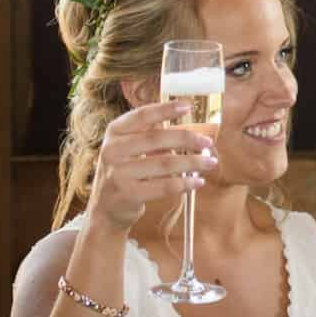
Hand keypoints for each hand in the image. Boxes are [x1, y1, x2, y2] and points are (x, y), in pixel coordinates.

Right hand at [89, 99, 217, 231]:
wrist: (105, 210)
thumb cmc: (125, 171)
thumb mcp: (130, 148)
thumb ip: (152, 136)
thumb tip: (193, 133)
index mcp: (114, 132)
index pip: (142, 115)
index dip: (166, 109)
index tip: (188, 106)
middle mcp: (112, 150)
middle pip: (156, 139)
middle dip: (187, 139)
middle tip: (208, 141)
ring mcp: (117, 173)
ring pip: (164, 163)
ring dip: (192, 162)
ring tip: (210, 162)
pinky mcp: (127, 195)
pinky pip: (163, 187)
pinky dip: (184, 183)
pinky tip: (198, 181)